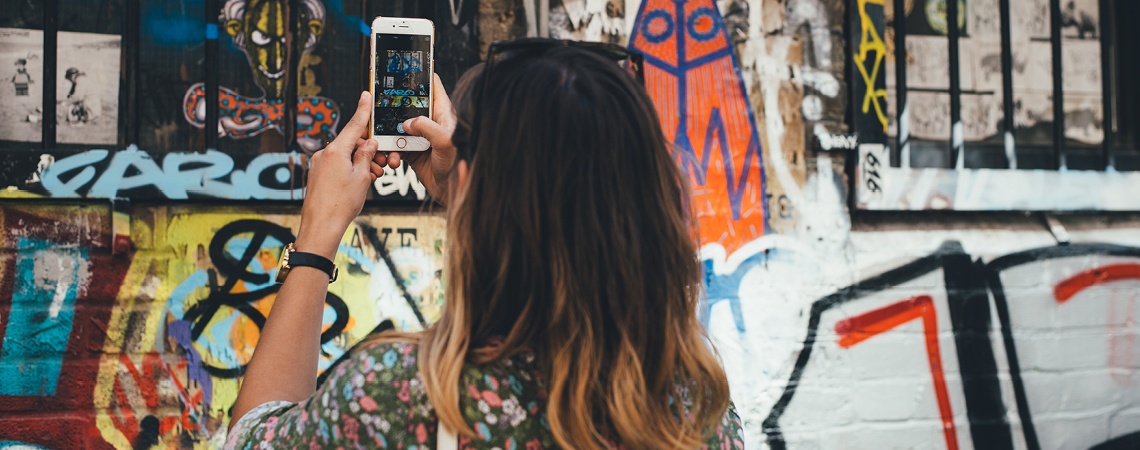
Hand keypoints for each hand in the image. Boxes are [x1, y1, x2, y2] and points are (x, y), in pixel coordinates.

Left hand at [296, 91, 385, 258]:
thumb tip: (368, 144)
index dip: (363, 110)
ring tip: (372, 178)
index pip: (354, 125)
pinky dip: (350, 169)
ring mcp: (319, 165)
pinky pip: (337, 165)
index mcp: (336, 150)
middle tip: (382, 163)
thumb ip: (366, 156)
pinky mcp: (317, 175)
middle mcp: (324, 154)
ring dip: (361, 163)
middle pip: (351, 142)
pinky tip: (359, 182)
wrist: (321, 226)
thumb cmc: (341, 204)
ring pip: (345, 156)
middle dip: (368, 150)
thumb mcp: (362, 177)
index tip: (366, 95)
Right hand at [383, 74, 456, 203]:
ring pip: (397, 126)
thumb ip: (427, 128)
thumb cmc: (457, 165)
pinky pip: (395, 146)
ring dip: (388, 134)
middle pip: (408, 104)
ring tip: (384, 142)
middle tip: (380, 108)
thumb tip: (408, 123)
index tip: (404, 67)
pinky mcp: (412, 151)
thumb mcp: (445, 142)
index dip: (420, 74)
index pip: (432, 85)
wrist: (452, 191)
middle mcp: (431, 121)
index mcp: (443, 113)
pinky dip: (390, 152)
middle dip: (393, 107)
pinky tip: (392, 159)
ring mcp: (420, 136)